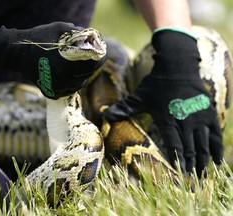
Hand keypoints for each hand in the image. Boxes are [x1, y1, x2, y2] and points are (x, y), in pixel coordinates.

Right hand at [0, 22, 103, 98]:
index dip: (100, 59)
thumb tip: (90, 34)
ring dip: (82, 77)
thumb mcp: (58, 29)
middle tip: (92, 60)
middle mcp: (63, 79)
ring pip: (78, 85)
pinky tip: (71, 77)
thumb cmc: (37, 39)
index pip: (92, 66)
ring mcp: (57, 88)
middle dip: (91, 67)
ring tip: (81, 68)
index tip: (102, 54)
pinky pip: (67, 91)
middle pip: (86, 76)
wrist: (16, 53)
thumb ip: (76, 31)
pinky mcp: (51, 92)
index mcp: (67, 64)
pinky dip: (71, 84)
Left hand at [103, 30, 222, 176]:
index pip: (174, 145)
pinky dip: (217, 149)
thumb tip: (104, 115)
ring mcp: (199, 117)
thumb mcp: (138, 96)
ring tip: (203, 175)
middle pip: (190, 149)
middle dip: (192, 166)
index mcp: (167, 120)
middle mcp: (185, 121)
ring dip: (204, 161)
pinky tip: (218, 161)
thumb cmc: (156, 83)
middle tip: (193, 182)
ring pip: (203, 144)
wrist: (177, 66)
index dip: (178, 161)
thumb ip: (124, 108)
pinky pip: (215, 134)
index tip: (180, 175)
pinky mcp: (208, 112)